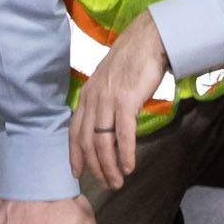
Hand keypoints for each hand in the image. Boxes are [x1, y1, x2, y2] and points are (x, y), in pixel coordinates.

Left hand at [68, 16, 170, 191]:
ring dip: (110, 166)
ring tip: (118, 181)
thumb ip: (104, 103)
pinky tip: (130, 166)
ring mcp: (108, 100)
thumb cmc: (132, 62)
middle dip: (96, 167)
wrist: (148, 40)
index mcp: (86, 96)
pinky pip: (123, 135)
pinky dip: (126, 154)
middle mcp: (92, 99)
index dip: (74, 155)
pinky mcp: (126, 101)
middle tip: (106, 183)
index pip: (74, 132)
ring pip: (103, 143)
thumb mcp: (109, 83)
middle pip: (87, 142)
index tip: (77, 173)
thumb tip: (106, 128)